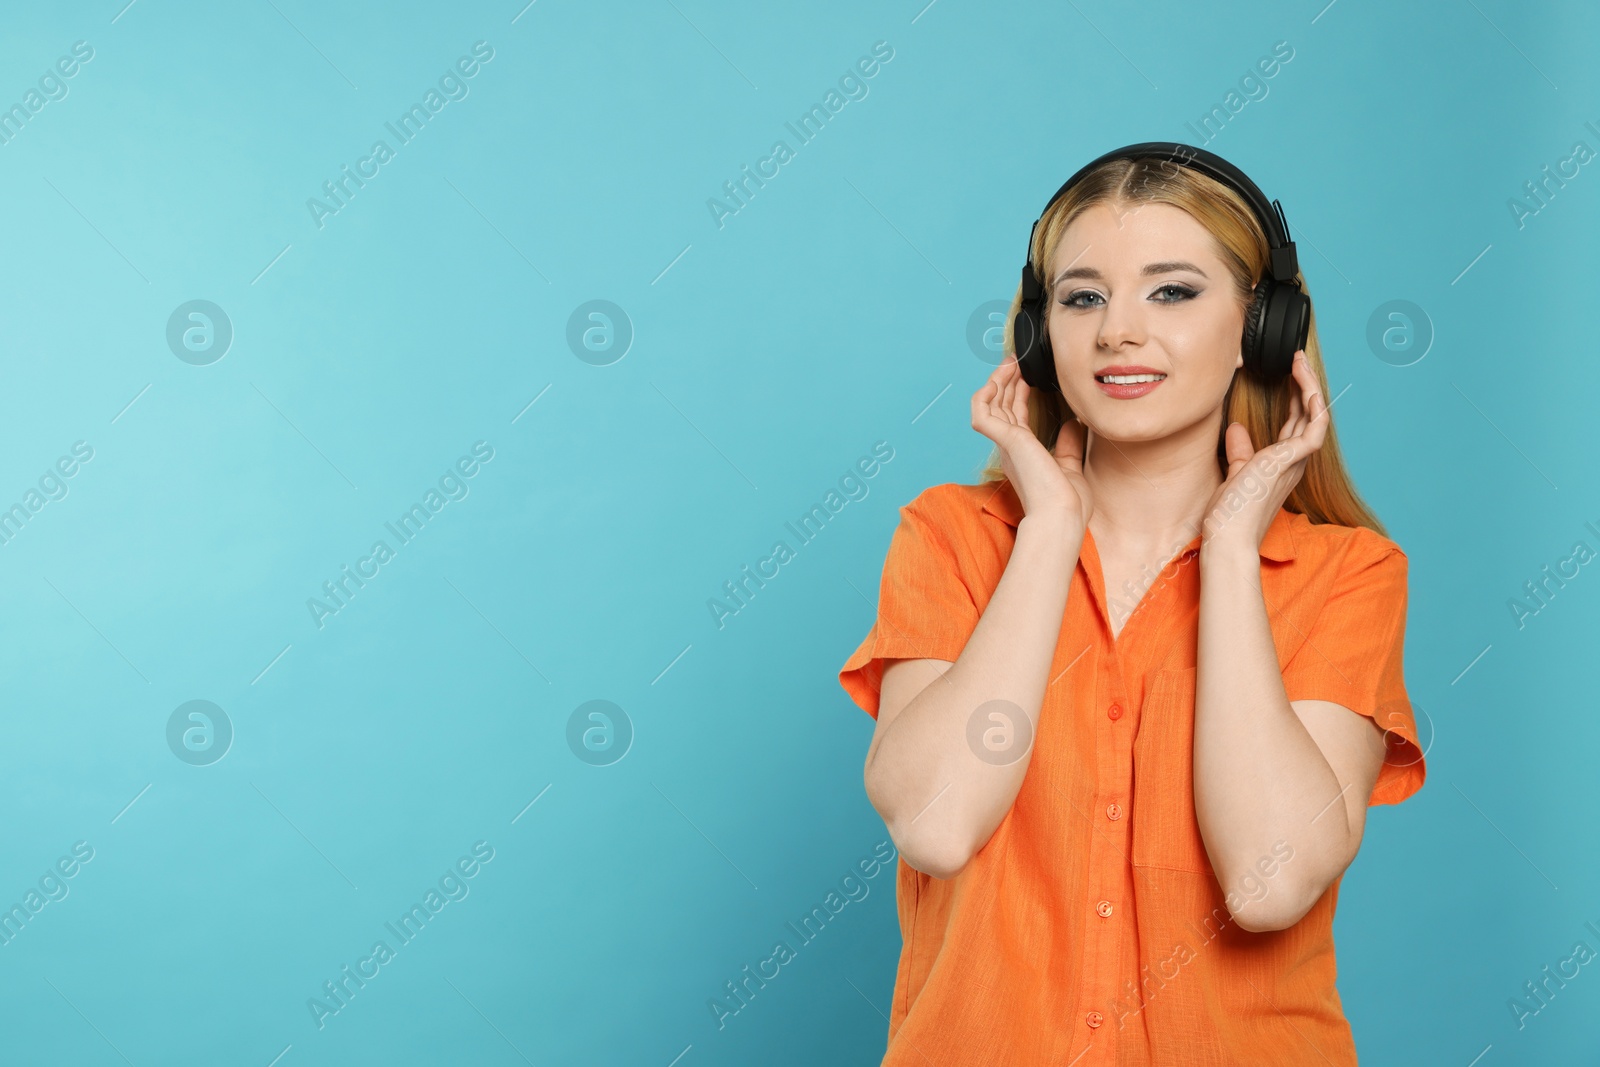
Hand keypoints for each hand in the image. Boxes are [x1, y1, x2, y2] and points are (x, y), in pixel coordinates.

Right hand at [971, 357, 1092, 534]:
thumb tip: (1074, 422)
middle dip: (1007, 381)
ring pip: (990, 404)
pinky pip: (982, 411)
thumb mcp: (1071, 467)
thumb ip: (1069, 444)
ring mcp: (1006, 444)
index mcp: (1023, 455)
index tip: (1028, 376)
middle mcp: (1010, 449)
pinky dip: (985, 393)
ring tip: (1010, 362)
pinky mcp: (1005, 440)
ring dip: (997, 380)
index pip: (1015, 417)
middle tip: (1017, 360)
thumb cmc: (1066, 504)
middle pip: (1001, 406)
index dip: (1018, 394)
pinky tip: (998, 378)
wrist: (1062, 517)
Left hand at [1200, 350, 1327, 554]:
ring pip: (1314, 416)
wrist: (1228, 536)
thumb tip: (1236, 428)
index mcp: (1281, 464)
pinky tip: (1305, 386)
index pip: (1294, 425)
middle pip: (1306, 416)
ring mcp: (1295, 462)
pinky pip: (1314, 428)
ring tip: (1300, 362)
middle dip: (1303, 385)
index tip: (1287, 376)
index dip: (1294, 399)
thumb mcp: (1234, 473)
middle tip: (1296, 359)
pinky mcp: (1291, 461)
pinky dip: (1313, 406)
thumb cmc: (1229, 514)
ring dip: (1309, 387)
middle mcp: (1293, 462)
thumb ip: (1240, 451)